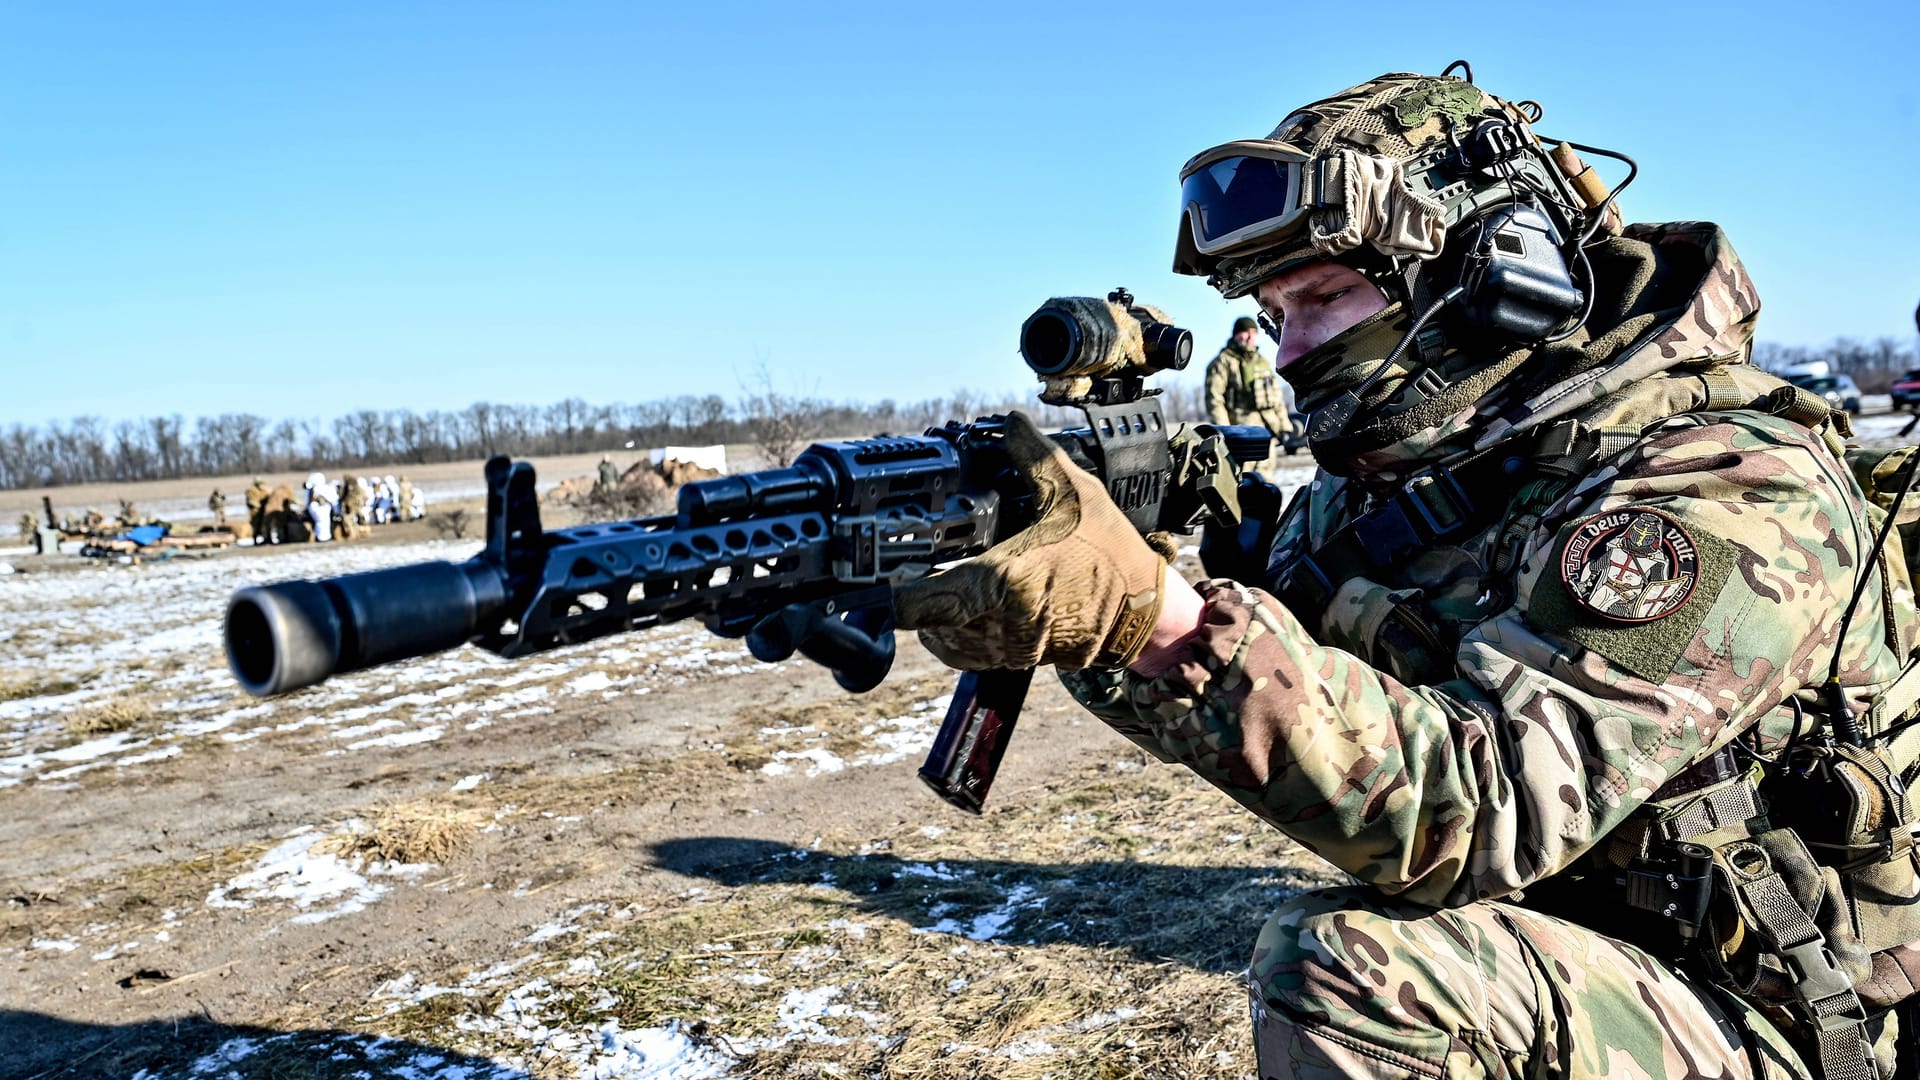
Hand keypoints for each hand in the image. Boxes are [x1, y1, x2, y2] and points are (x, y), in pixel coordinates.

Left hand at [893, 412, 1171, 670]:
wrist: (1146, 611)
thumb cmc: (1111, 554)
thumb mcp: (1075, 494)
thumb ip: (1034, 458)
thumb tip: (1010, 424)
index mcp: (1001, 582)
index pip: (921, 605)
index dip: (893, 596)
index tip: (883, 579)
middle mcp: (997, 623)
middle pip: (926, 624)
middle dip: (915, 601)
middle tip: (911, 572)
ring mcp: (1006, 646)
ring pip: (944, 642)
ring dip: (936, 620)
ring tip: (941, 586)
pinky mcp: (1018, 659)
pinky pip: (971, 652)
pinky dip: (961, 634)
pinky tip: (971, 605)